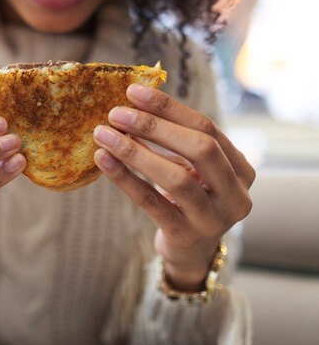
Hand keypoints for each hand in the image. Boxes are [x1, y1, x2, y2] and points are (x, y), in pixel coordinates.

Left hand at [93, 84, 254, 290]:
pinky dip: (125, 178)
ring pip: (175, 178)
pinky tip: (103, 160)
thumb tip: (133, 103)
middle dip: (154, 126)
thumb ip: (175, 141)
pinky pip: (151, 202)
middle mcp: (236, 194)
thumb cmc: (188, 200)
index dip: (169, 108)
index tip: (133, 92)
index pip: (207, 128)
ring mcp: (214, 219)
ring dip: (135, 151)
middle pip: (199, 148)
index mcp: (241, 169)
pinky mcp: (186, 236)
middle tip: (116, 113)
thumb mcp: (191, 169)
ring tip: (103, 134)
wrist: (192, 252)